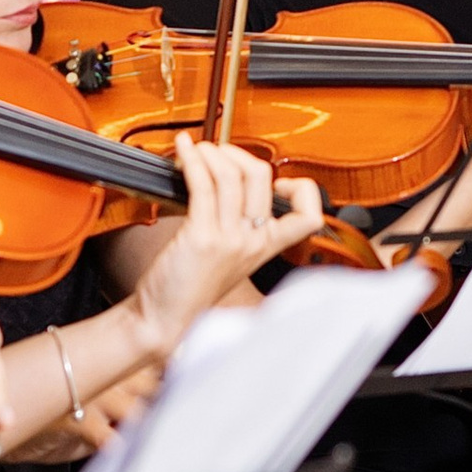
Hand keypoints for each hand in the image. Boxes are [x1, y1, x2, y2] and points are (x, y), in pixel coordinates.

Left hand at [124, 140, 325, 360]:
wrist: (163, 321)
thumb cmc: (186, 289)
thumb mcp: (225, 256)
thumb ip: (233, 222)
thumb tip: (221, 176)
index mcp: (266, 248)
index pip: (309, 215)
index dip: (302, 189)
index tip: (277, 180)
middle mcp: (253, 243)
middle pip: (261, 176)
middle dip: (234, 153)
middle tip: (214, 153)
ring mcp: (230, 240)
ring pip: (231, 175)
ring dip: (209, 153)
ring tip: (194, 150)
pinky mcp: (202, 237)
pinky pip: (203, 185)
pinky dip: (191, 160)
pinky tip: (182, 151)